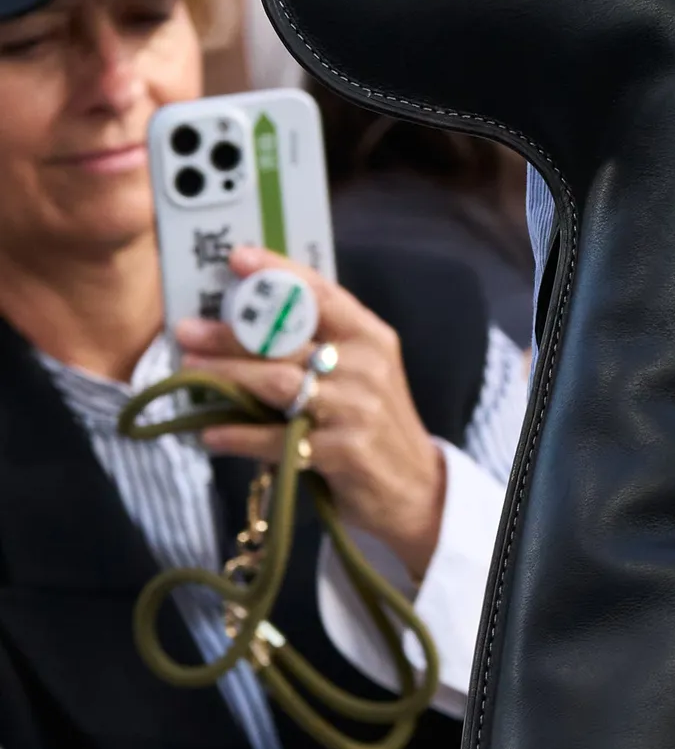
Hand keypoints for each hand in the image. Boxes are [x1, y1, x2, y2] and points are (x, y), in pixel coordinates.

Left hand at [177, 249, 447, 581]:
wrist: (415, 489)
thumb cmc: (373, 425)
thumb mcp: (362, 374)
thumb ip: (319, 347)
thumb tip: (243, 326)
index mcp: (370, 337)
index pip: (321, 293)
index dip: (278, 272)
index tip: (237, 259)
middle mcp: (367, 367)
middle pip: (287, 340)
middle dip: (230, 333)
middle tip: (186, 330)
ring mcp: (357, 409)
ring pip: (277, 382)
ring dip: (226, 375)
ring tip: (187, 371)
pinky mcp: (345, 451)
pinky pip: (278, 437)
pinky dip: (239, 435)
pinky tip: (211, 434)